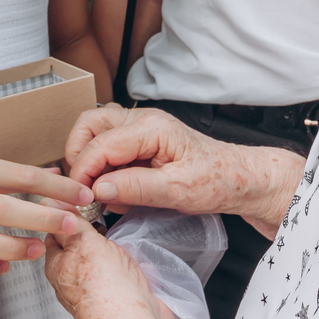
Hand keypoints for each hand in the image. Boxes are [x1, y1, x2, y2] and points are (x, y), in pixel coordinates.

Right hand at [0, 148, 93, 284]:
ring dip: (13, 248)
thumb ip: (9, 175)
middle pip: (2, 207)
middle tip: (72, 225)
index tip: (82, 194)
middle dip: (41, 218)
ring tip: (37, 250)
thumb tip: (55, 177)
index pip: (18, 174)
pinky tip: (1, 269)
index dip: (54, 187)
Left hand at [43, 214, 175, 318]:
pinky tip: (137, 257)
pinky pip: (123, 273)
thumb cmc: (106, 292)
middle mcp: (74, 280)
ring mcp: (99, 290)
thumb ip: (69, 222)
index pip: (55, 231)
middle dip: (92, 228)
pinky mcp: (123, 298)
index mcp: (57, 266)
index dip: (66, 212)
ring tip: (121, 234)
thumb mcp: (83, 243)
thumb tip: (49, 202)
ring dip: (113, 246)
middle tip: (103, 211)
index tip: (79, 196)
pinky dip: (130, 263)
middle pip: (79, 244)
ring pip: (103, 259)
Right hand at [65, 104, 302, 235]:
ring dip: (88, 159)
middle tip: (83, 189)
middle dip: (79, 156)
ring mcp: (140, 127)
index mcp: (152, 128)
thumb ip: (136, 188)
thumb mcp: (179, 192)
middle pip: (89, 125)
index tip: (79, 198)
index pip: (100, 144)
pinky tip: (115, 189)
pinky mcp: (140, 139)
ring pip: (95, 131)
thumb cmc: (217, 182)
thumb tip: (98, 188)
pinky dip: (102, 164)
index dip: (83, 172)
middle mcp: (142, 119)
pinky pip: (108, 144)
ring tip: (99, 190)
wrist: (239, 179)